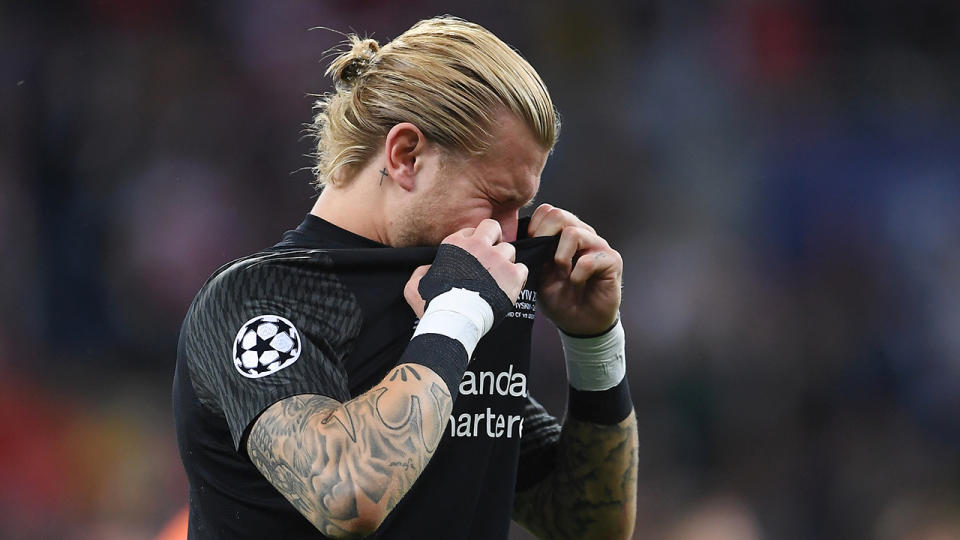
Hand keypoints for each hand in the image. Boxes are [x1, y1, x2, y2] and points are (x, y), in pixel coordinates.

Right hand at [404, 219, 528, 317]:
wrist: (454, 321)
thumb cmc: (434, 306)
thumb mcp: (414, 287)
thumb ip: (421, 273)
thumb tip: (428, 269)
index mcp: (454, 244)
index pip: (471, 231)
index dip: (476, 242)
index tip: (476, 256)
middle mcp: (477, 245)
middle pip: (493, 227)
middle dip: (495, 239)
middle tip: (493, 257)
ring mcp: (496, 259)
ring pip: (510, 249)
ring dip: (506, 262)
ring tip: (500, 279)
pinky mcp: (512, 274)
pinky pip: (522, 268)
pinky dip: (518, 278)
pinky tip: (509, 288)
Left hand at [528, 204, 621, 334]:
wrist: (580, 322)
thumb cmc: (560, 297)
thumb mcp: (539, 275)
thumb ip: (534, 254)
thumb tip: (523, 240)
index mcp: (563, 234)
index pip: (547, 211)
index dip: (534, 228)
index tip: (531, 249)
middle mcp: (582, 234)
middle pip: (559, 215)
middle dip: (544, 237)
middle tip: (544, 260)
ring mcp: (598, 246)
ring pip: (573, 233)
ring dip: (561, 257)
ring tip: (562, 273)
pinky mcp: (612, 261)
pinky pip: (589, 260)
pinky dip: (577, 274)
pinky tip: (576, 282)